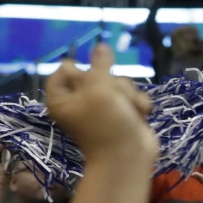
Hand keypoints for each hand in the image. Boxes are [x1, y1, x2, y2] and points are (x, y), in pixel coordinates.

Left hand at [43, 43, 155, 161]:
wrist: (129, 157)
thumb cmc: (107, 125)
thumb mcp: (99, 90)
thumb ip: (100, 65)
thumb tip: (101, 45)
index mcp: (62, 97)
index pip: (66, 69)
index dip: (81, 71)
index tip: (90, 80)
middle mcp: (81, 100)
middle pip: (97, 73)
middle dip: (112, 84)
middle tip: (113, 100)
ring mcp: (104, 107)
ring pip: (119, 83)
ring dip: (129, 95)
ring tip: (130, 111)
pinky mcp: (124, 113)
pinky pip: (132, 95)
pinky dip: (138, 104)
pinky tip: (140, 115)